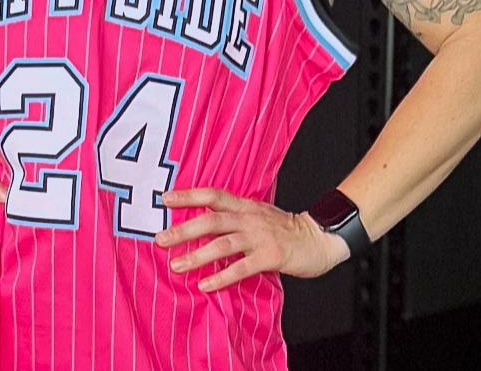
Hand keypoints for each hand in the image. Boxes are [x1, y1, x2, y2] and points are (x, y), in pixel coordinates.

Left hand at [154, 187, 350, 291]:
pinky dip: (222, 276)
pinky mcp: (270, 256)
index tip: (165, 198)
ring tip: (176, 265)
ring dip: (197, 255)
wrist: (319, 237)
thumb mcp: (257, 213)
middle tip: (160, 239)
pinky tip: (205, 285)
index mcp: (244, 205)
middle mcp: (249, 218)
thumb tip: (203, 220)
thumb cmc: (284, 228)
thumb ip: (233, 215)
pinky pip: (242, 267)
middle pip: (211, 219)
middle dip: (184, 229)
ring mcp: (259, 237)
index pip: (212, 195)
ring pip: (223, 243)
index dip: (189, 195)